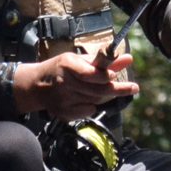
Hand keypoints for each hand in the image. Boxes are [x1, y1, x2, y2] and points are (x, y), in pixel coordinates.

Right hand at [13, 48, 138, 121]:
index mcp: (67, 65)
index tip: (113, 75)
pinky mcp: (64, 112)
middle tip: (134, 88)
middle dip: (118, 89)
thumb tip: (128, 58)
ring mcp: (64, 99)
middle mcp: (65, 82)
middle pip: (98, 90)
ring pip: (95, 100)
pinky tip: (84, 98)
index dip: (103, 75)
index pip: (89, 73)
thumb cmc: (61, 69)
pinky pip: (88, 110)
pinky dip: (92, 105)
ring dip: (103, 95)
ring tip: (98, 88)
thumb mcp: (78, 60)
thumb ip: (103, 61)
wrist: (35, 86)